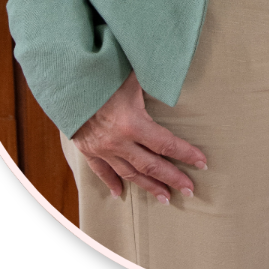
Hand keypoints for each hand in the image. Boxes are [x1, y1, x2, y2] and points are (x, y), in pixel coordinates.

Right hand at [71, 71, 206, 202]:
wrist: (66, 81)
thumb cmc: (102, 72)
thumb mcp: (133, 74)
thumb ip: (154, 79)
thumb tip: (176, 73)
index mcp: (132, 122)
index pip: (166, 144)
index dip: (186, 153)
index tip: (202, 162)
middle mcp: (118, 141)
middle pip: (151, 166)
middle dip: (173, 178)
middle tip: (190, 190)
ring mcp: (102, 148)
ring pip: (129, 174)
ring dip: (148, 186)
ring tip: (165, 197)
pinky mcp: (88, 149)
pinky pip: (101, 171)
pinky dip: (111, 183)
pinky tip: (119, 194)